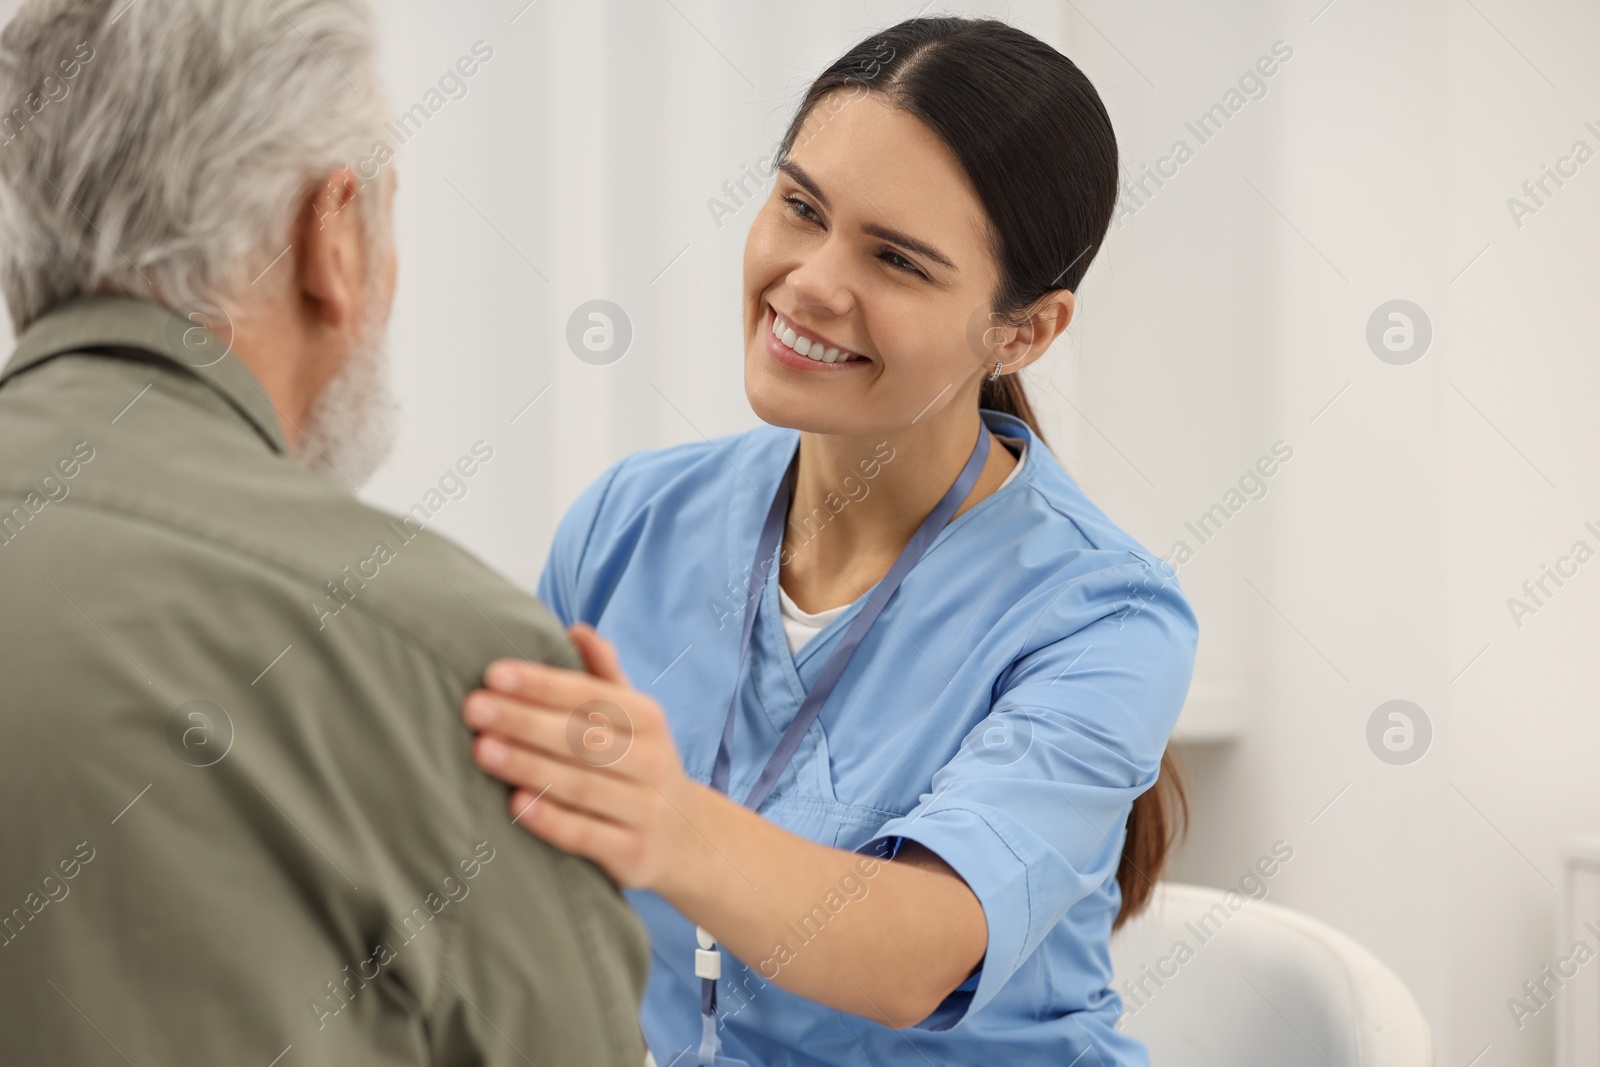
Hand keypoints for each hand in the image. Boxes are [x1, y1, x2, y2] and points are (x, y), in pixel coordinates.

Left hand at [462, 623, 704, 889]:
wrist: (687, 838)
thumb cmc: (640, 764)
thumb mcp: (635, 718)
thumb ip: (605, 676)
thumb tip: (577, 629)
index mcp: (649, 720)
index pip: (592, 696)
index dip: (543, 684)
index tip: (494, 673)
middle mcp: (652, 761)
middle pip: (582, 738)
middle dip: (524, 721)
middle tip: (474, 708)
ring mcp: (645, 810)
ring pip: (581, 785)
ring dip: (529, 766)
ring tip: (482, 750)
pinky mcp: (633, 854)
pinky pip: (586, 835)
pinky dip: (551, 820)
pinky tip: (515, 804)